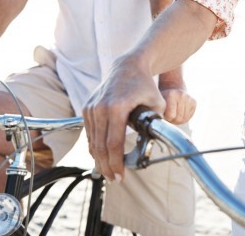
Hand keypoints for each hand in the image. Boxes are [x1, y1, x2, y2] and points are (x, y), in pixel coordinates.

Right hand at [83, 56, 163, 182]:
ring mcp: (92, 107)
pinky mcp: (87, 107)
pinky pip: (90, 133)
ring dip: (99, 159)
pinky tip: (102, 157)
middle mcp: (101, 107)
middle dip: (107, 166)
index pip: (113, 144)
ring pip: (92, 141)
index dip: (116, 163)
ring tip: (108, 171)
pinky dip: (95, 147)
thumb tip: (151, 147)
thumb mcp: (157, 106)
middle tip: (114, 179)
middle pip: (100, 146)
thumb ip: (154, 126)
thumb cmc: (145, 87)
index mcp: (117, 107)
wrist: (128, 66)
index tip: (120, 176)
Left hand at [160, 87, 195, 124]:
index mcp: (172, 94)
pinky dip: (184, 118)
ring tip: (173, 115)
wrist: (173, 90)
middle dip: (173, 120)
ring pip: (184, 119)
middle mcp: (182, 95)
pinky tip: (179, 113)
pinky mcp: (194, 102)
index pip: (171, 115)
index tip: (164, 114)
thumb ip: (160, 110)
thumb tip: (162, 119)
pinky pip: (189, 117)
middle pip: (179, 118)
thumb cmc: (164, 99)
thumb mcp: (159, 103)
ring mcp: (189, 99)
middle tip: (169, 116)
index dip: (167, 118)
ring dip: (178, 120)